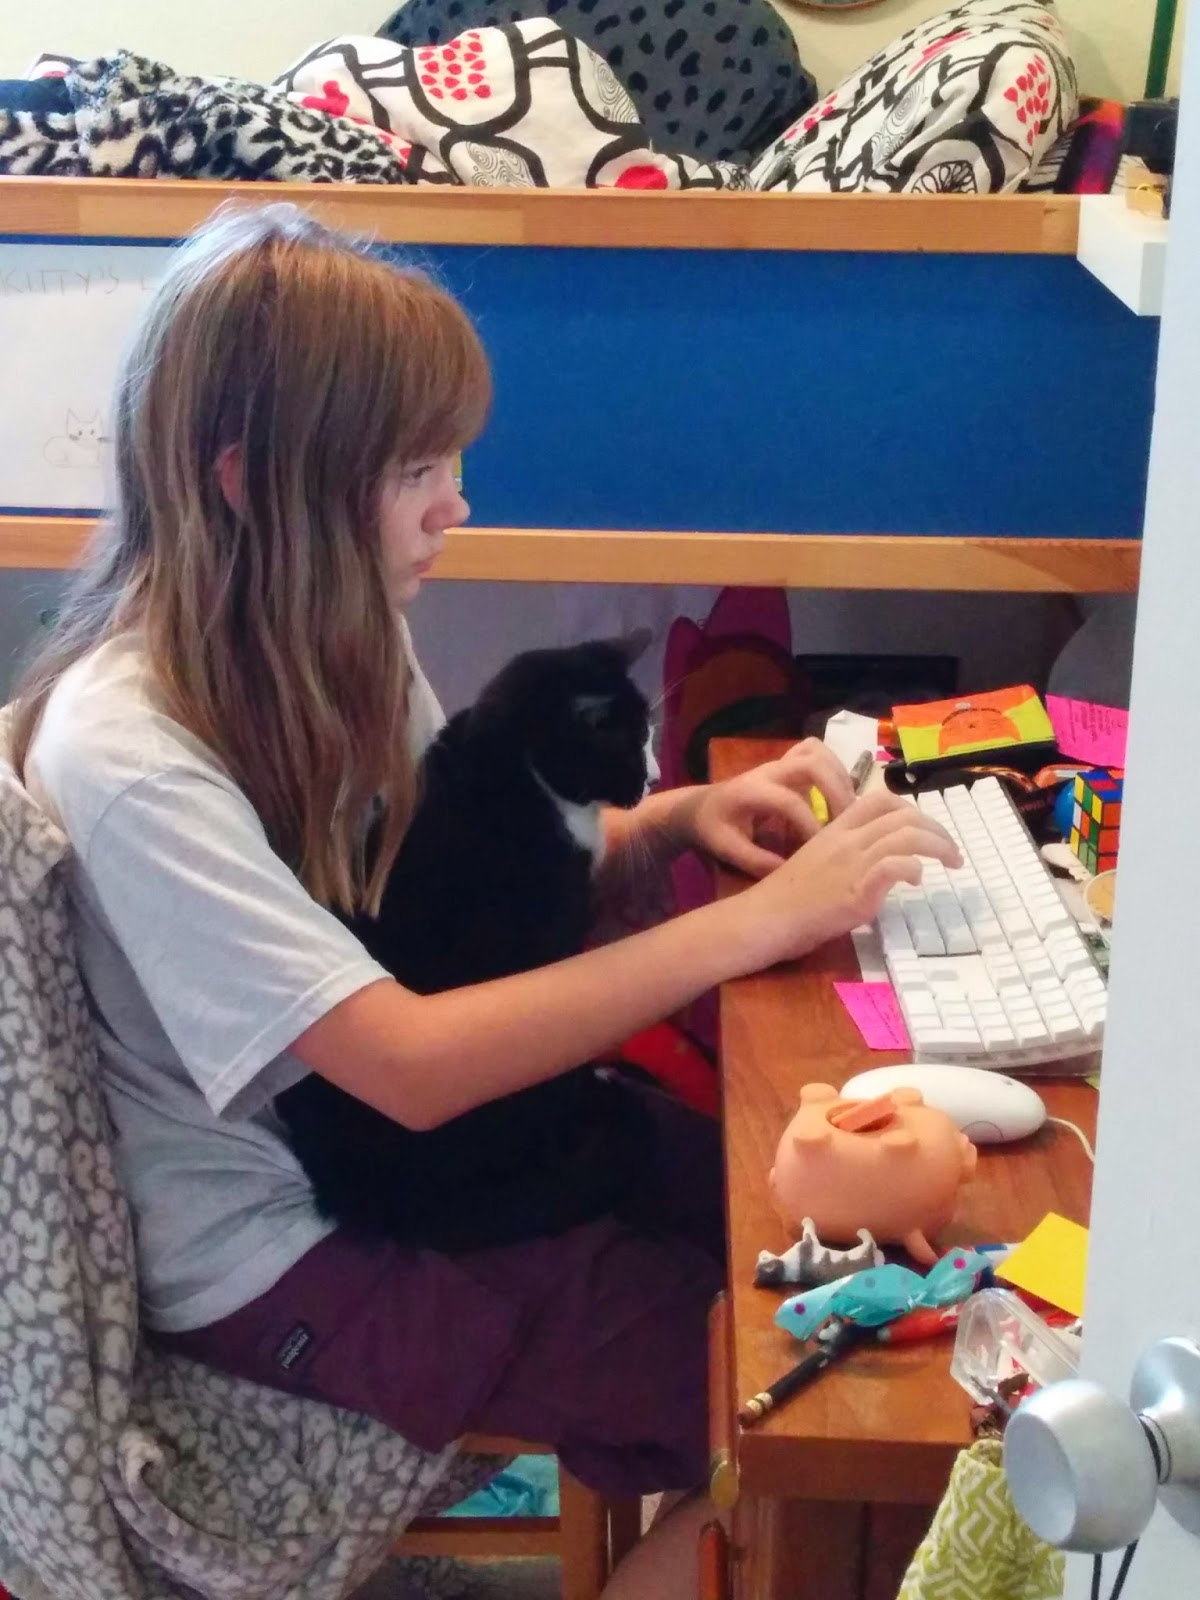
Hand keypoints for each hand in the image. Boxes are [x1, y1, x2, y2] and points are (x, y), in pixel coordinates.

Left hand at [675, 738, 857, 876]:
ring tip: (849, 809)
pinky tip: (840, 797)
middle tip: (846, 821)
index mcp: (750, 790)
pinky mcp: (788, 764)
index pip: (789, 801)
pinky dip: (835, 770)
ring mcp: (779, 763)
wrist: (701, 805)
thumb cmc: (713, 828)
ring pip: (818, 752)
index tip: (822, 846)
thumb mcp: (726, 848)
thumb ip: (756, 860)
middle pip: (810, 762)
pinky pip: (818, 754)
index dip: (810, 825)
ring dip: (839, 777)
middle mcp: (768, 770)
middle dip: (834, 790)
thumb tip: (792, 872)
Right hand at [729, 790, 962, 971]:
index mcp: (836, 829)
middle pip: (903, 815)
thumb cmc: (787, 896)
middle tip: (952, 850)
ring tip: (952, 862)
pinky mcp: (855, 892)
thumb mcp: (818, 860)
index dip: (912, 809)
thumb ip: (847, 853)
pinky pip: (893, 866)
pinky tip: (916, 880)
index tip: (927, 829)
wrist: (765, 918)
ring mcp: (852, 864)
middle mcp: (847, 840)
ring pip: (906, 836)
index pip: (881, 800)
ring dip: (939, 846)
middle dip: (938, 829)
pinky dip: (913, 868)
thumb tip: (880, 859)